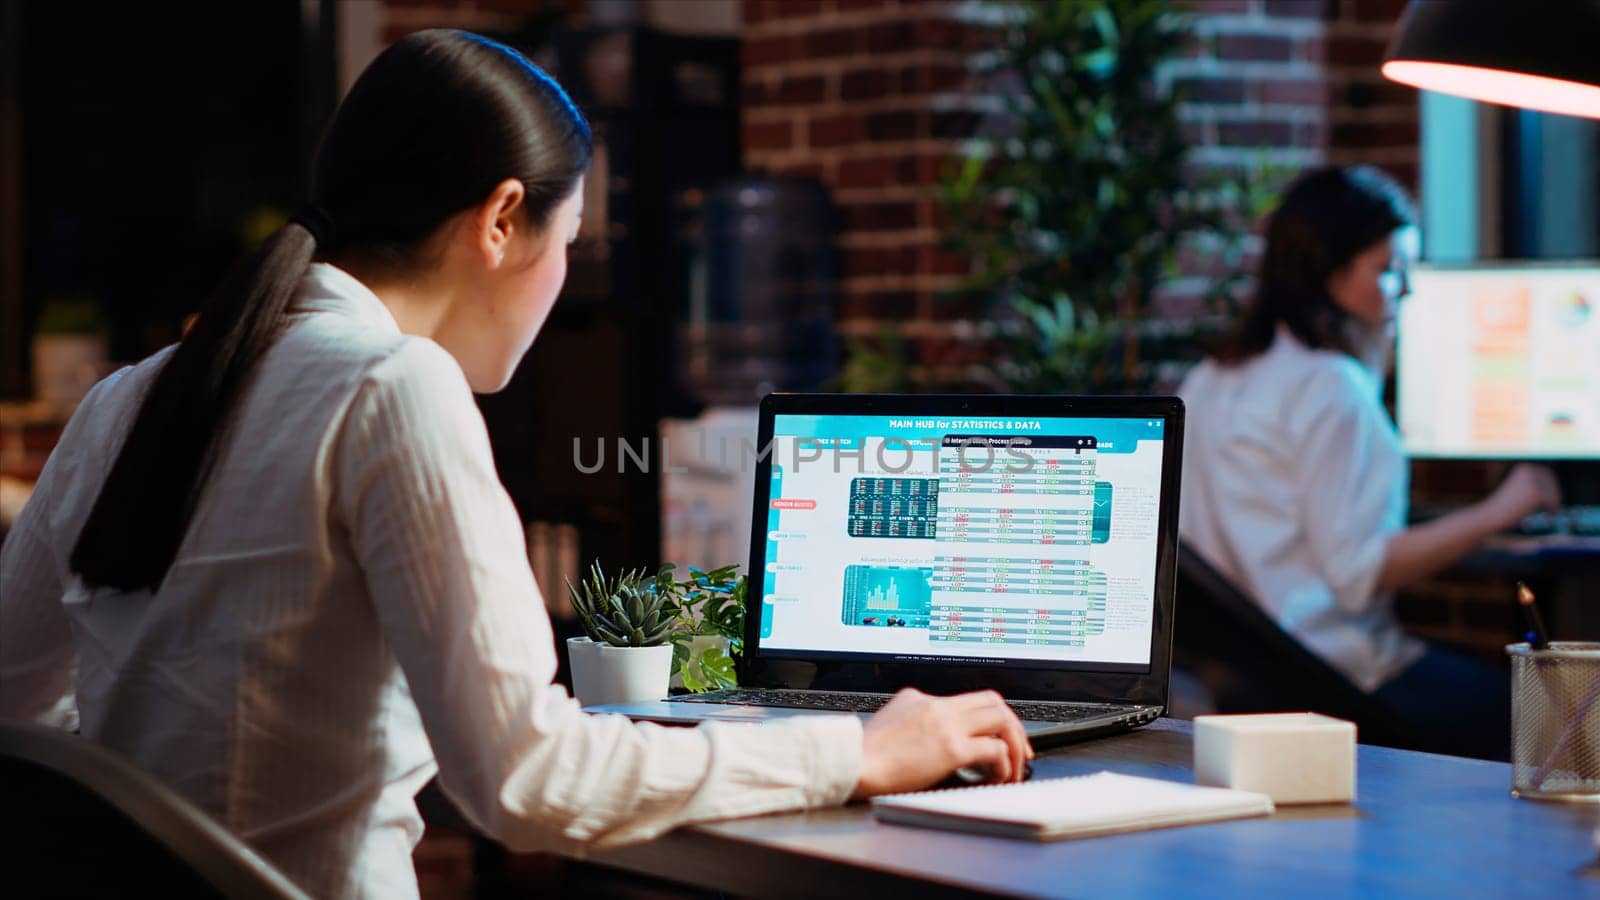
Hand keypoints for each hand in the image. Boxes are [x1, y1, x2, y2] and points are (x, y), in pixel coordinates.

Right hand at [852, 688, 1032, 798]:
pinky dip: (1003, 765)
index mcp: (919, 698)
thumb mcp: (889, 726)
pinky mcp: (951, 747)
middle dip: (1012, 726)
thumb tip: (934, 749)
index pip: (966, 699)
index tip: (996, 737)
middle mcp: (936, 705)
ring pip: (1001, 718)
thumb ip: (914, 726)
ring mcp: (945, 723)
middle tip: (1018, 750)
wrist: (850, 763)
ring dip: (1014, 744)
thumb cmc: (863, 756)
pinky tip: (996, 778)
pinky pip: (995, 750)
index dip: (989, 719)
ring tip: (1013, 768)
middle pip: (993, 701)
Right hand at [1486, 463, 1561, 526]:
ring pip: (1554, 493)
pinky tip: (1548, 515)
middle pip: (1553, 483)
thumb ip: (1533, 486)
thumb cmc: (1503, 504)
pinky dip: (1554, 510)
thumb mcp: (1518, 490)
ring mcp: (1534, 483)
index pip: (1547, 474)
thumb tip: (1554, 487)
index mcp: (1524, 468)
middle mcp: (1530, 472)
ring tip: (1548, 513)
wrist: (1491, 514)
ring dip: (1554, 503)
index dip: (1552, 487)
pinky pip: (1553, 502)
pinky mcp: (1537, 495)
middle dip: (1555, 496)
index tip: (1552, 499)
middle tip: (1553, 509)